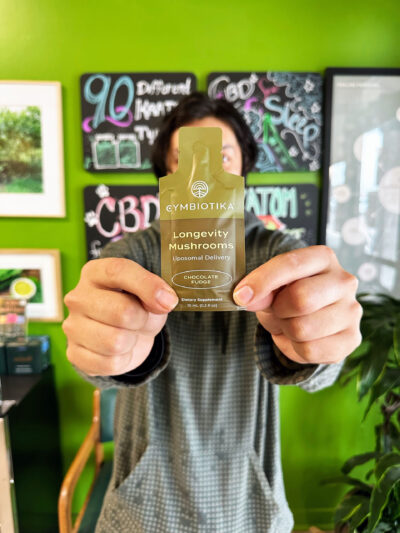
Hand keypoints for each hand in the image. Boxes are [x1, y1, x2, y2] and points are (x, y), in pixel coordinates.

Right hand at [63, 258, 177, 375]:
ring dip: (132, 342)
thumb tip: (166, 301)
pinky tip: (119, 350)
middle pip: (122, 312)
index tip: (169, 301)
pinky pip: (109, 364)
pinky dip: (123, 360)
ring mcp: (72, 326)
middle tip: (142, 320)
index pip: (119, 271)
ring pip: (115, 342)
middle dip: (142, 320)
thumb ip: (156, 289)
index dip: (148, 287)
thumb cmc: (134, 305)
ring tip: (129, 334)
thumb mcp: (149, 291)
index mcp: (95, 273)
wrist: (121, 332)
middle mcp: (77, 298)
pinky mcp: (74, 354)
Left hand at [233, 246, 361, 364]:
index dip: (262, 281)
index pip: (291, 264)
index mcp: (323, 258)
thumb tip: (247, 297)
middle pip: (300, 299)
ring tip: (290, 324)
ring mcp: (352, 311)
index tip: (240, 296)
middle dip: (278, 310)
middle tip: (277, 311)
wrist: (313, 317)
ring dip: (286, 331)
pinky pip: (310, 351)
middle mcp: (344, 281)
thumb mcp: (272, 286)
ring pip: (302, 329)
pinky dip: (294, 349)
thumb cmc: (289, 294)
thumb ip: (261, 288)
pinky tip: (299, 339)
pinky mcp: (352, 339)